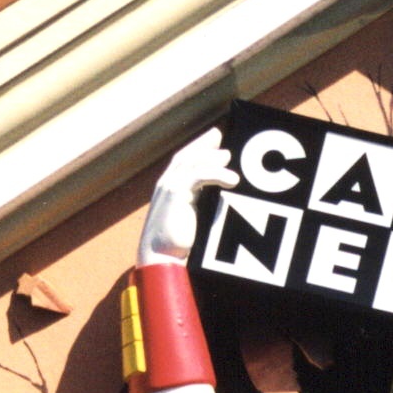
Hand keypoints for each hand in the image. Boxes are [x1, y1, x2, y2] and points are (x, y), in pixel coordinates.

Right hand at [137, 128, 239, 265]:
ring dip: (211, 157)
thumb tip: (220, 193)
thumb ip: (199, 203)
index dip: (197, 148)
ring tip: (228, 156)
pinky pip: (198, 175)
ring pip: (191, 162)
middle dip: (203, 144)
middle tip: (219, 135)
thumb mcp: (191, 219)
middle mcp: (166, 184)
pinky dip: (217, 174)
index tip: (214, 139)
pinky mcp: (175, 193)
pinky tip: (232, 179)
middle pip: (185, 156)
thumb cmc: (177, 244)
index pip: (182, 161)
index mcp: (168, 189)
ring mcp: (168, 187)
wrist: (160, 257)